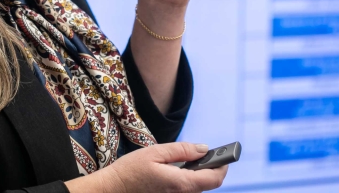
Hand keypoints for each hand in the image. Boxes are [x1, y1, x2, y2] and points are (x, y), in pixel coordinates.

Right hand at [65, 142, 227, 192]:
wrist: (113, 189)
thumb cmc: (130, 170)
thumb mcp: (156, 152)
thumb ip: (182, 150)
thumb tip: (204, 149)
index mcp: (180, 184)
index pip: (214, 179)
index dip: (223, 166)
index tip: (225, 155)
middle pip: (207, 184)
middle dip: (212, 169)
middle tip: (207, 154)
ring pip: (197, 188)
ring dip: (200, 174)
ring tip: (192, 160)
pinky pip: (186, 190)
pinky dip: (189, 179)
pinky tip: (179, 170)